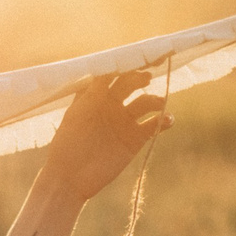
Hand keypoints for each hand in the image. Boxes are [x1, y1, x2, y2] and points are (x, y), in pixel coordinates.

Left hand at [40, 71, 170, 202]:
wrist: (69, 177)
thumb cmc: (67, 143)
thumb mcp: (78, 112)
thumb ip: (93, 91)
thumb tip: (108, 67)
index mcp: (96, 95)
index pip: (113, 73)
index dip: (124, 65)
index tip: (134, 58)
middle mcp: (112, 105)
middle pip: (131, 83)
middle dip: (140, 78)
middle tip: (147, 78)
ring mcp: (124, 122)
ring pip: (145, 103)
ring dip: (156, 100)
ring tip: (160, 104)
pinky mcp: (134, 140)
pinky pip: (153, 126)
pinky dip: (163, 121)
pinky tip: (168, 119)